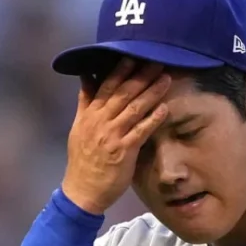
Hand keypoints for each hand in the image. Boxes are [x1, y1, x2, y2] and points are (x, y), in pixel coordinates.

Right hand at [61, 59, 170, 214]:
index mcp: (90, 115)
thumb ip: (85, 102)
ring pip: (133, 109)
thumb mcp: (78, 128)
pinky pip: (140, 131)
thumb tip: (86, 77)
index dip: (120, 70)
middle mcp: (100, 122)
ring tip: (166, 79)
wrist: (82, 190)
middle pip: (123, 93)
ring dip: (151, 93)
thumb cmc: (83, 160)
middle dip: (141, 76)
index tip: (133, 55)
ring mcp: (112, 136)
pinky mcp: (123, 151)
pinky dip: (152, 119)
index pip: (106, 87)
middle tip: (158, 60)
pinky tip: (165, 108)